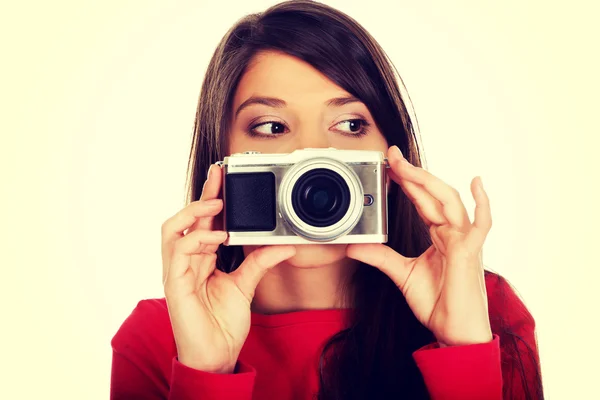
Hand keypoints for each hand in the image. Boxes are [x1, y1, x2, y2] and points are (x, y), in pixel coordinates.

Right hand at [161, 163, 295, 372]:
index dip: (211, 199)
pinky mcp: (174, 283)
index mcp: (201, 258)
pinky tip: (218, 237)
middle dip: (202, 194)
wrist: (216, 354)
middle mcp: (186, 261)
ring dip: (194, 212)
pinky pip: (179, 251)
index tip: (224, 178)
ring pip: (172, 229)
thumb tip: (283, 244)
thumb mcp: (246, 284)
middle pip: (186, 219)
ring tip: (217, 203)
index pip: (203, 222)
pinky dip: (198, 239)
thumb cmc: (223, 322)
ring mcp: (177, 271)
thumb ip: (260, 262)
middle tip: (218, 175)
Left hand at [347, 146, 492, 346]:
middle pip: (433, 193)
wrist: (453, 331)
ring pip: (448, 200)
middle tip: (391, 155)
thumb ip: (380, 257)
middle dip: (412, 172)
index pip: (422, 199)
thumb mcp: (402, 274)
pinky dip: (483, 203)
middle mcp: (453, 232)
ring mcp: (464, 240)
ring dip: (427, 180)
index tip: (389, 164)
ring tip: (405, 165)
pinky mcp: (469, 252)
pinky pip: (482, 224)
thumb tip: (353, 247)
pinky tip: (476, 183)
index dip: (407, 180)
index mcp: (440, 234)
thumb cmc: (437, 303)